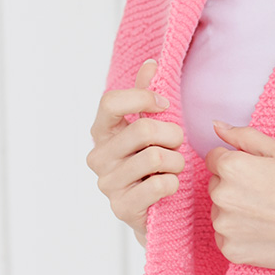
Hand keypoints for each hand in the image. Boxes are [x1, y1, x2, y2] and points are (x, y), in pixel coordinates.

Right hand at [86, 58, 184, 245]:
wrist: (156, 210)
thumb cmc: (154, 164)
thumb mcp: (151, 127)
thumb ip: (146, 95)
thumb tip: (151, 64)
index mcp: (101, 131)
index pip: (111, 101)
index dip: (142, 98)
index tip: (165, 105)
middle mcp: (98, 156)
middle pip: (143, 129)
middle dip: (173, 135)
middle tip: (176, 146)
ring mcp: (107, 183)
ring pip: (156, 157)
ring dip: (177, 161)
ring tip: (174, 168)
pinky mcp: (122, 207)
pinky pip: (160, 185)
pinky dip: (174, 183)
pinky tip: (170, 186)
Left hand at [206, 121, 274, 269]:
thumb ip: (244, 136)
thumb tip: (216, 126)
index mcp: (230, 167)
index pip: (214, 159)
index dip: (237, 164)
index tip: (257, 174)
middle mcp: (220, 196)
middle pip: (216, 185)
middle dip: (234, 187)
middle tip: (265, 195)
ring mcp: (223, 226)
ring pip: (220, 212)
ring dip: (235, 212)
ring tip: (265, 214)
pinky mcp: (229, 250)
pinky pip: (225, 237)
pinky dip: (238, 235)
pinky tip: (262, 231)